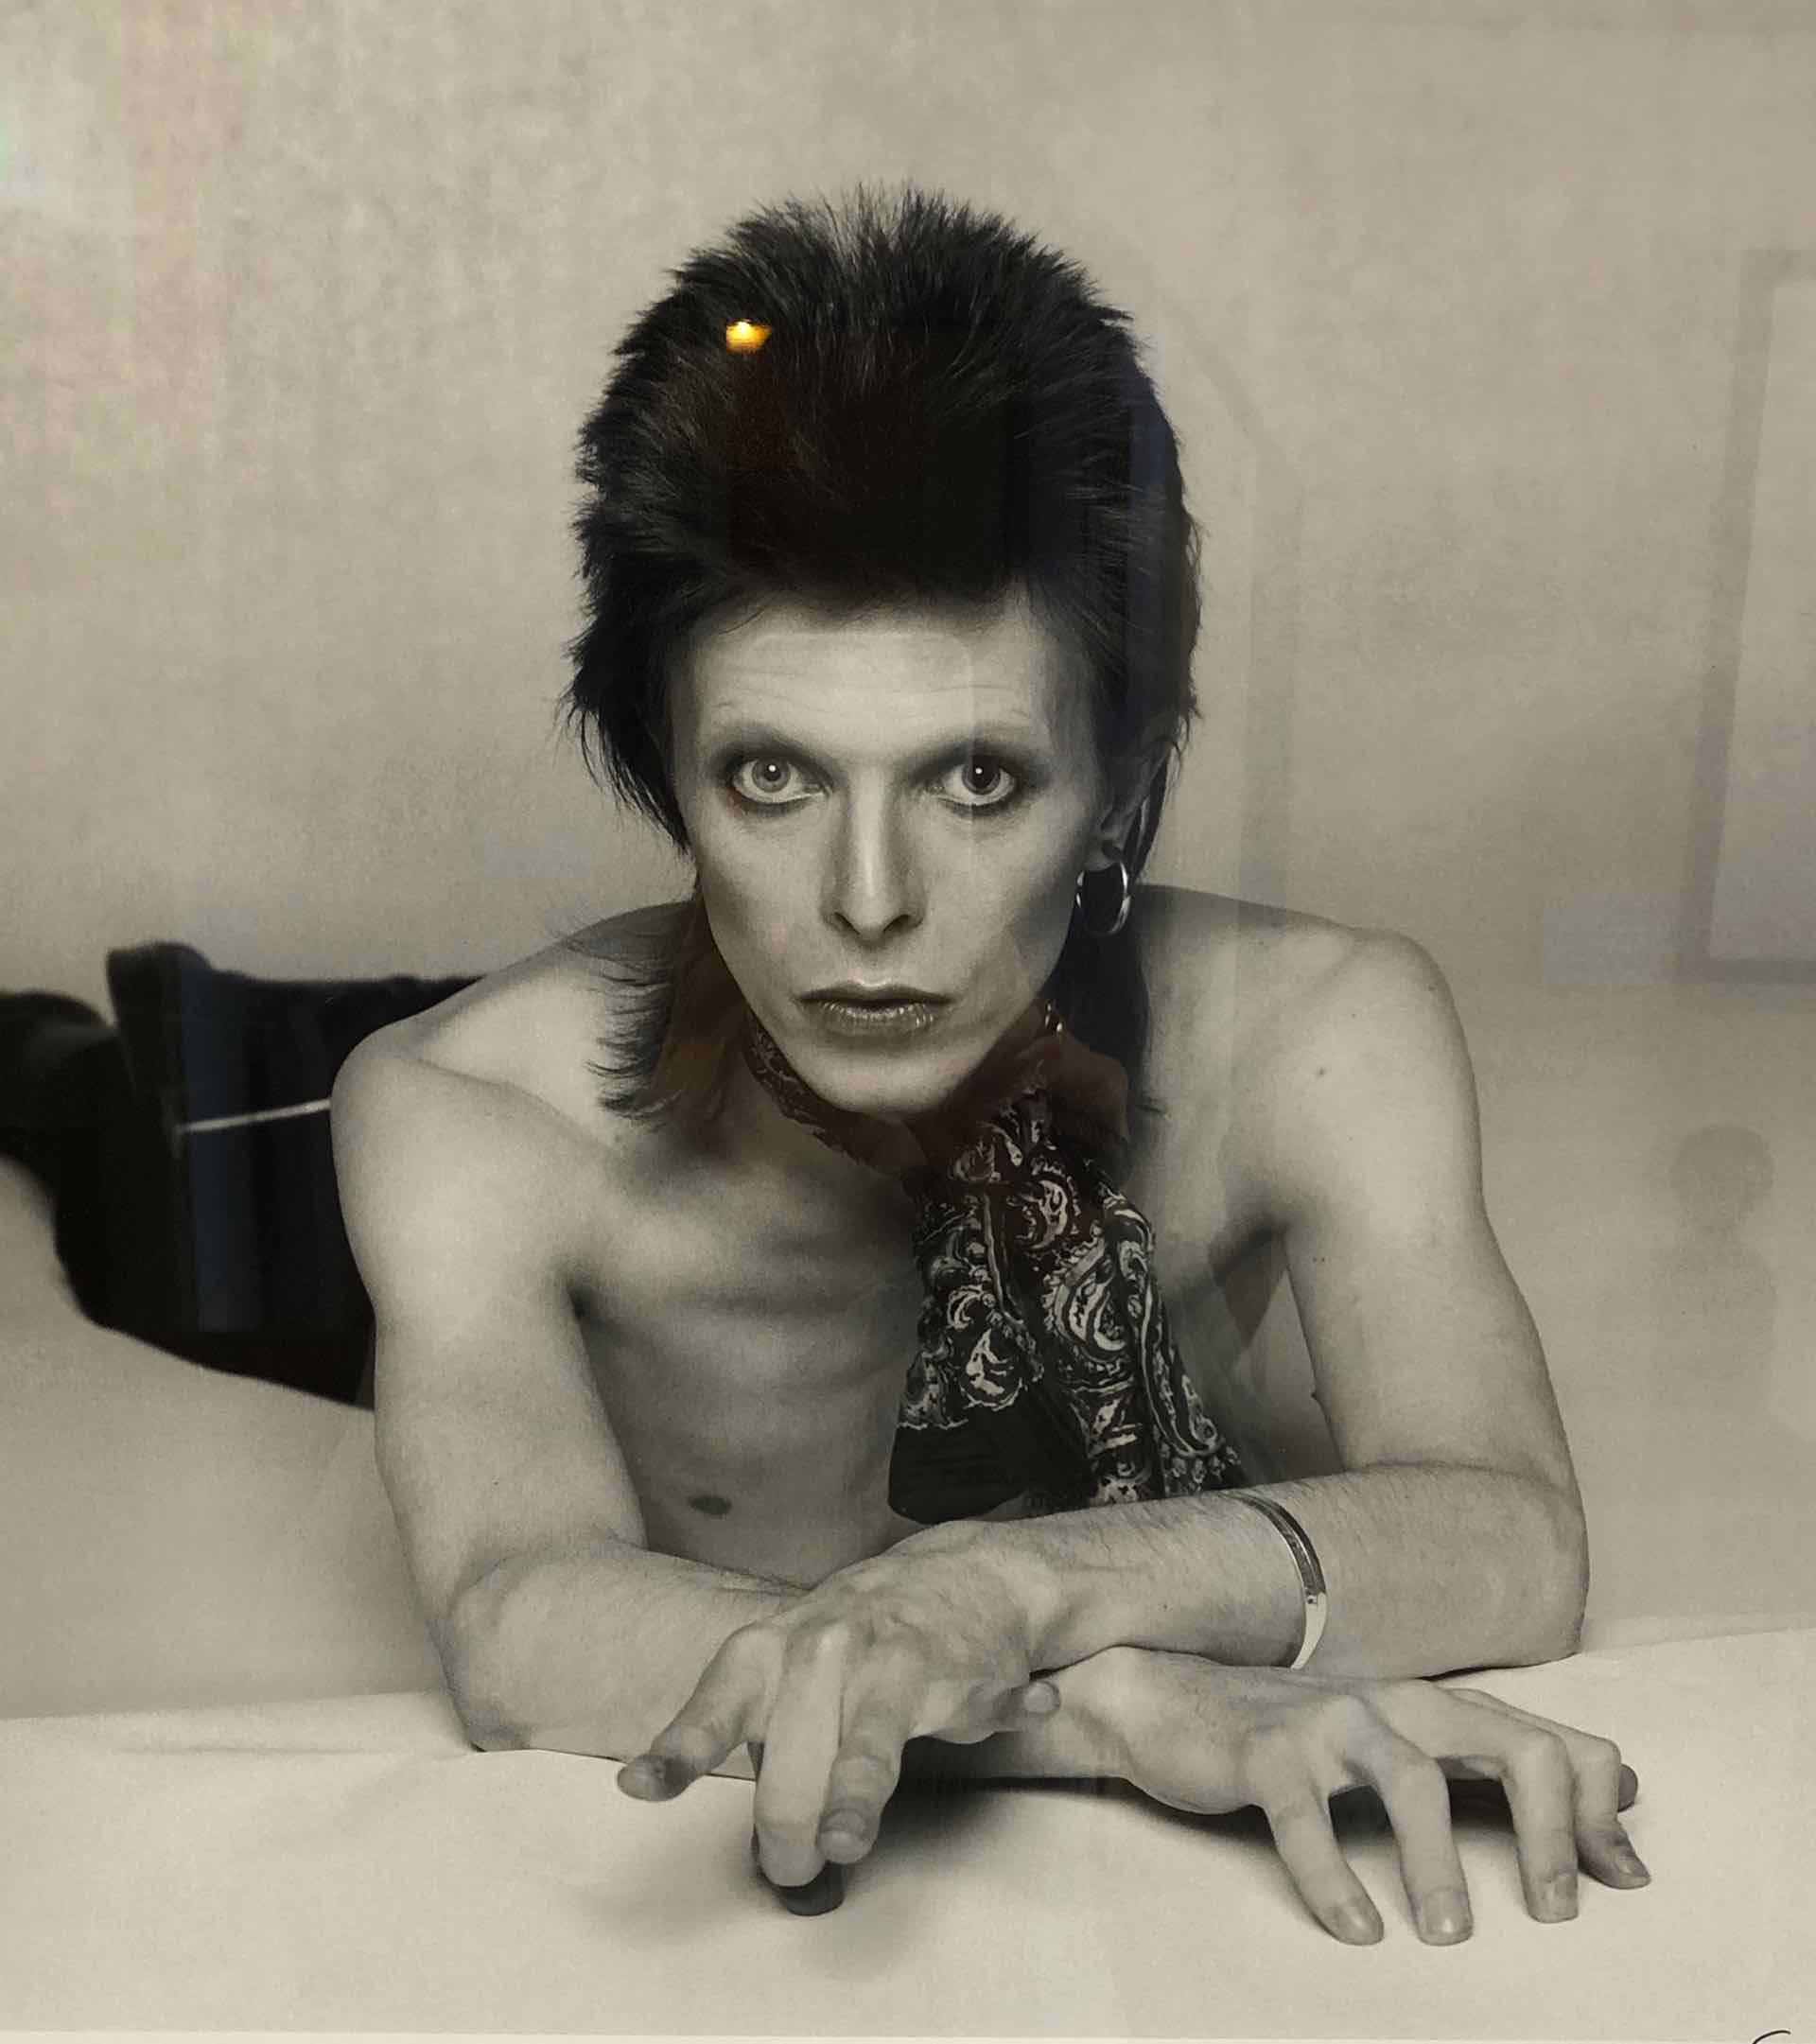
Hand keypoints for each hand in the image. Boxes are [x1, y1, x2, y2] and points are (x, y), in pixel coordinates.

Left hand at [613, 1527, 1057, 1895]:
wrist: (957, 1574)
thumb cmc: (858, 1636)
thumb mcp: (790, 1663)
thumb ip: (762, 1735)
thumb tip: (753, 1832)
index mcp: (770, 1652)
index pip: (715, 1707)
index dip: (678, 1752)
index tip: (641, 1785)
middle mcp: (822, 1650)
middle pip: (790, 1763)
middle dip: (786, 1832)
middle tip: (794, 1866)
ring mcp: (888, 1660)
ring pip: (865, 1747)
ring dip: (854, 1797)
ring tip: (844, 1840)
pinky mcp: (952, 1674)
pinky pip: (972, 1710)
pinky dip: (1001, 1712)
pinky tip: (1030, 1708)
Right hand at [1093, 1648, 1648, 1943]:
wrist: (1171, 1700)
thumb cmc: (1303, 1736)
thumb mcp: (1413, 1741)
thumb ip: (1504, 1759)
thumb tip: (1621, 1785)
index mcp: (1439, 1707)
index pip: (1553, 1743)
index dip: (1597, 1813)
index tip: (1623, 1883)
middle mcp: (1397, 1704)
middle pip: (1510, 1747)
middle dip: (1549, 1833)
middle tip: (1555, 1916)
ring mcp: (1331, 1722)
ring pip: (1413, 1780)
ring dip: (1442, 1865)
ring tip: (1450, 1936)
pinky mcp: (1267, 1752)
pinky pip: (1307, 1817)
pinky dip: (1335, 1880)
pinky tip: (1355, 1927)